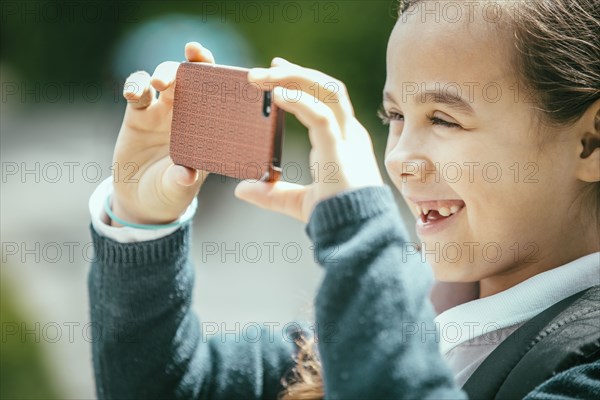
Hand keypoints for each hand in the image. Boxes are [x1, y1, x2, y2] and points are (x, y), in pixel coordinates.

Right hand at [110, 42, 214, 225]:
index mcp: (209, 130)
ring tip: (158, 83)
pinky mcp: (138, 114)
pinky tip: (133, 92)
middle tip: (191, 55)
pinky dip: (135, 85)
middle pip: (195, 78)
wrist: (141, 201)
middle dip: (195, 62)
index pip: (222, 96)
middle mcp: (190, 115)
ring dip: (165, 73)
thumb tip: (185, 174)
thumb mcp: (177, 190)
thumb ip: (181, 181)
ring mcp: (163, 112)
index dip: (224, 76)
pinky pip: (137, 91)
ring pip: (167, 78)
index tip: (226, 67)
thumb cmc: (170, 194)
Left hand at [234, 58, 383, 222]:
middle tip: (262, 69)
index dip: (302, 79)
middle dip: (295, 72)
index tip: (275, 68)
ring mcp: (347, 139)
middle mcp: (348, 133)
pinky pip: (322, 116)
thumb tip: (241, 188)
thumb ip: (270, 192)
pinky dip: (300, 101)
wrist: (353, 235)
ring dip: (295, 77)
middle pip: (327, 87)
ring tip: (264, 75)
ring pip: (327, 91)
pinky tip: (277, 95)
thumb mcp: (295, 201)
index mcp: (342, 139)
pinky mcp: (340, 150)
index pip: (325, 97)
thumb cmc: (333, 216)